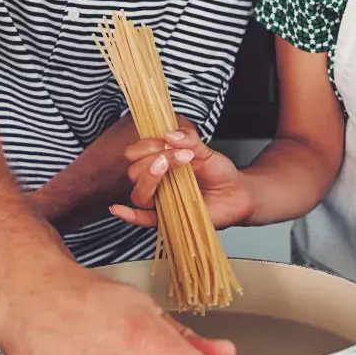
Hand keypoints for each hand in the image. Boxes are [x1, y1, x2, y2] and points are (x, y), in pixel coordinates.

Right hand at [110, 126, 251, 228]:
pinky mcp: (167, 219)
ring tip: (169, 166)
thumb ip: (189, 139)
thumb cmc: (219, 173)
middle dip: (153, 159)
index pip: (136, 153)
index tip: (168, 140)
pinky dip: (128, 215)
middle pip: (134, 172)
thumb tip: (169, 134)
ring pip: (139, 193)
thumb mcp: (206, 150)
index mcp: (159, 163)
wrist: (237, 194)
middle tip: (180, 155)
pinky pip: (142, 220)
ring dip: (150, 178)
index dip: (147, 145)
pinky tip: (118, 208)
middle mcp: (156, 182)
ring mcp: (160, 201)